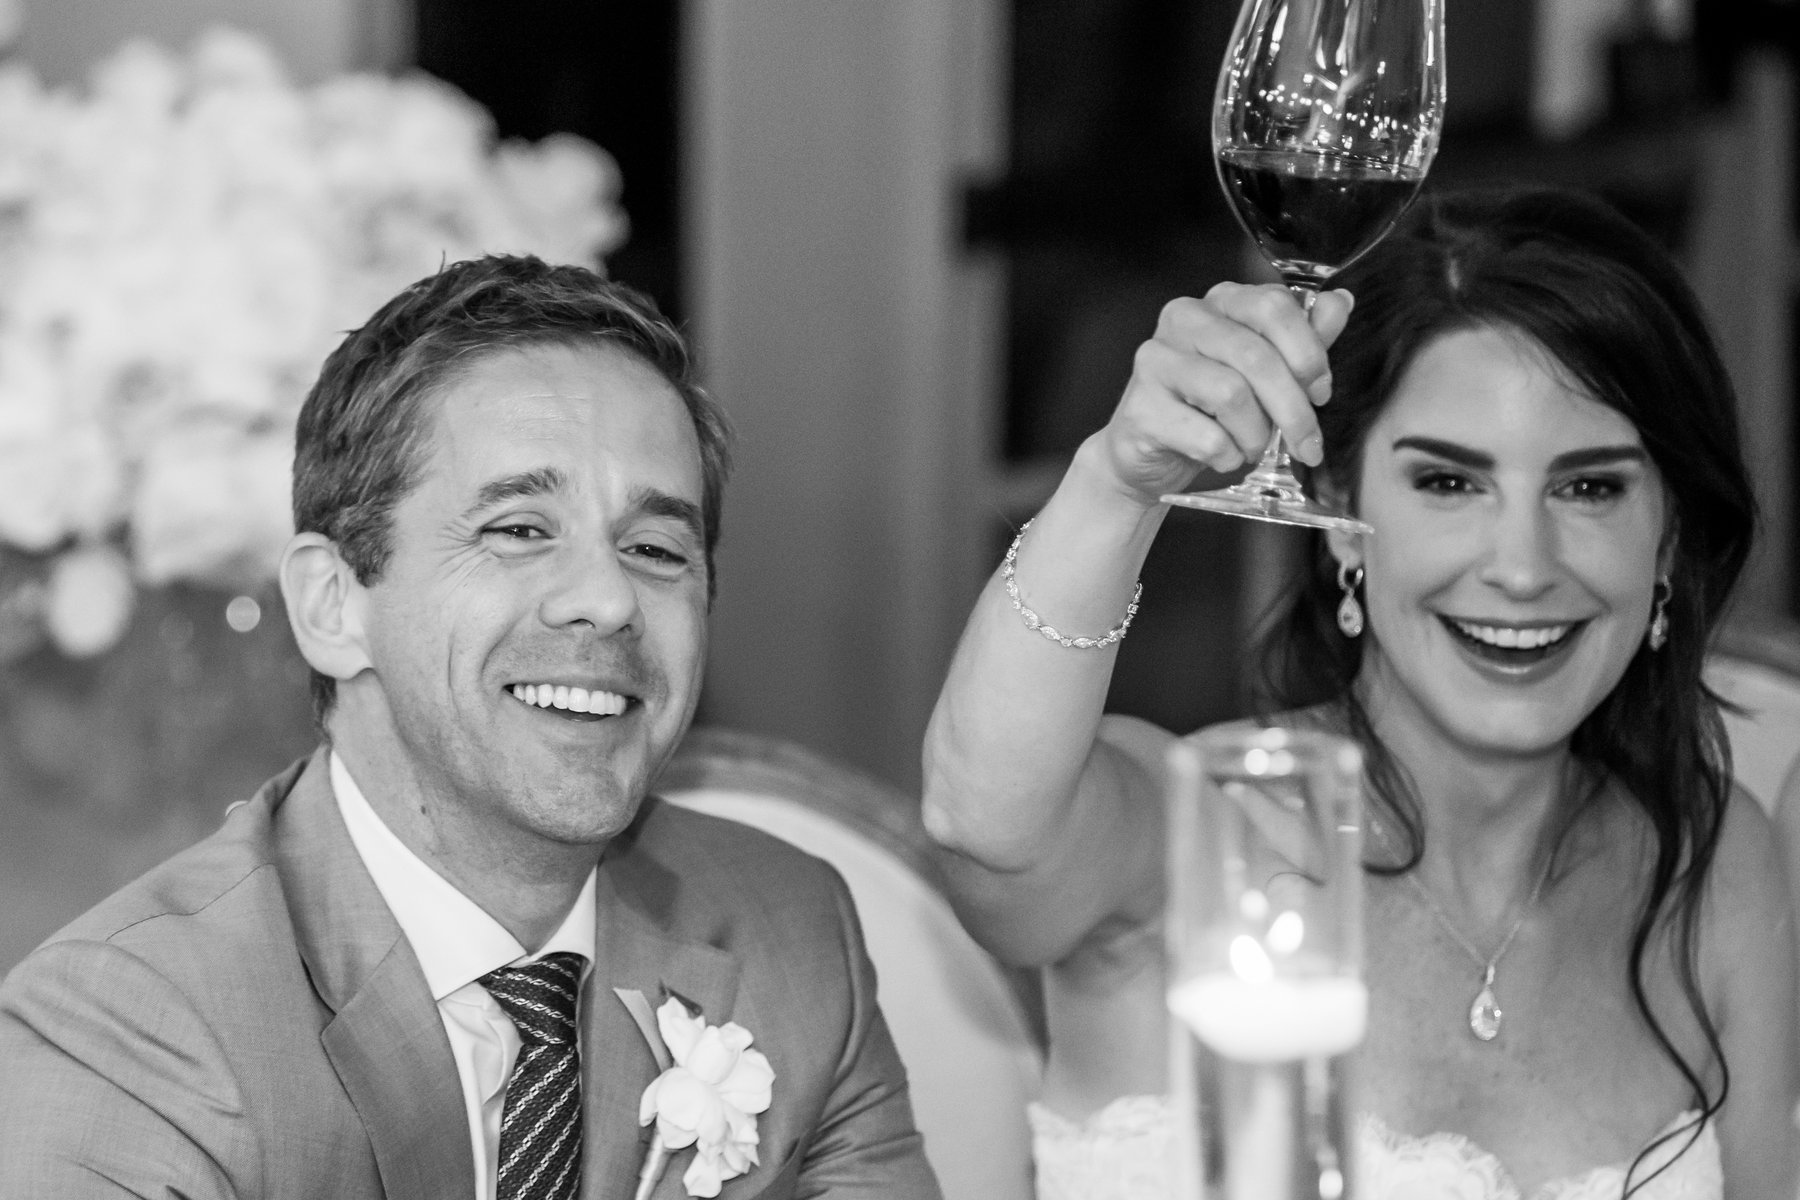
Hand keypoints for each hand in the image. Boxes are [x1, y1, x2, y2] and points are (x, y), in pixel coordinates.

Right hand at [1087, 283, 1353, 503]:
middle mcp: (1184, 320)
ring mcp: (1156, 361)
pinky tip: (1222, 457)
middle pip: (1256, 357)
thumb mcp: (1263, 372)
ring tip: (1253, 449)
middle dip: (1293, 409)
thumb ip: (1300, 337)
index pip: (1273, 306)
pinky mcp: (1141, 408)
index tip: (1321, 392)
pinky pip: (1206, 436)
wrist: (1147, 453)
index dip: (1308, 352)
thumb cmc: (1208, 408)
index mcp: (1219, 302)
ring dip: (1256, 435)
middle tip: (1308, 444)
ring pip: (1232, 395)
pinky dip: (1227, 456)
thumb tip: (1338, 303)